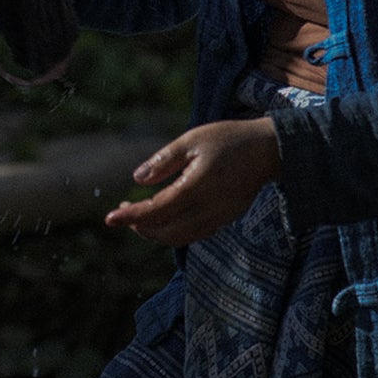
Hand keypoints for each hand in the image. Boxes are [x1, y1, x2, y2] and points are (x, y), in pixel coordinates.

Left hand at [104, 117, 281, 246]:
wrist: (268, 150)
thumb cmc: (228, 140)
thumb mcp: (192, 140)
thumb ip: (164, 161)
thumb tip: (137, 180)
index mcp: (195, 189)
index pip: (155, 211)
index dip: (130, 216)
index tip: (108, 218)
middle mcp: (206, 210)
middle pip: (164, 231)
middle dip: (139, 226)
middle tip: (122, 213)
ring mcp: (217, 218)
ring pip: (178, 238)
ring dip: (155, 232)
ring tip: (138, 218)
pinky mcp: (224, 220)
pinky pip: (193, 234)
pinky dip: (173, 232)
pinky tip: (164, 218)